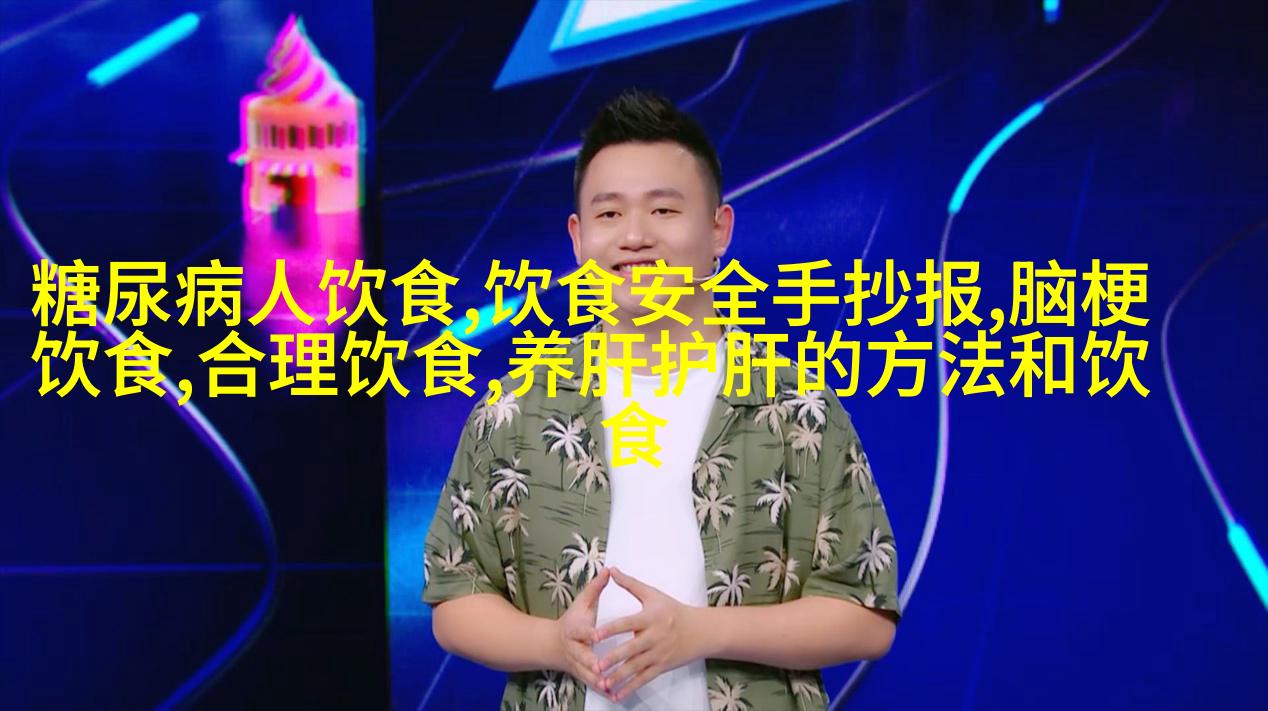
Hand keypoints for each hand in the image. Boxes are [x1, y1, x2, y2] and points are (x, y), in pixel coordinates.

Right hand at [552, 567, 611, 696]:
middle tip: (600, 667)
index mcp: (575, 629)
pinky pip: (592, 684)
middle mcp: (574, 649)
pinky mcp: (583, 675)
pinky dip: (602, 691)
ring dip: (597, 681)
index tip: (596, 636)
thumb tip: (608, 569)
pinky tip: (614, 696)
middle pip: (582, 656)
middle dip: (590, 662)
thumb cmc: (572, 621)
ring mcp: (577, 664)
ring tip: (610, 686)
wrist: (553, 645)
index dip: (589, 633)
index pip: (582, 631)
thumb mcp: (582, 602)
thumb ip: (596, 588)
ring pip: (587, 674)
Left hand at [594, 567, 707, 701]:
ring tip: (603, 683)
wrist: (701, 630)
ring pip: (636, 667)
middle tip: (596, 664)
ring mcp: (659, 653)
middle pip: (631, 649)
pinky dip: (631, 687)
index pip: (627, 623)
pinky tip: (617, 694)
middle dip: (613, 657)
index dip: (610, 630)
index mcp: (650, 617)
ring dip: (619, 676)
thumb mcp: (653, 594)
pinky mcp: (662, 666)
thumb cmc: (673, 610)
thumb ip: (630, 584)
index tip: (594, 635)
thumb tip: (611, 570)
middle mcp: (654, 636)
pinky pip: (645, 679)